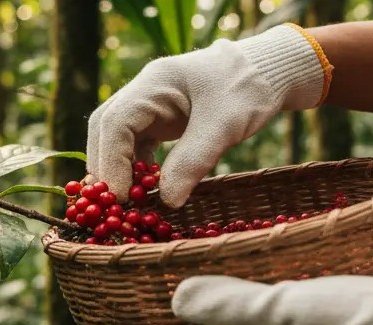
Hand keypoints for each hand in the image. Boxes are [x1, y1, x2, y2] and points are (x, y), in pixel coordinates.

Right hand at [86, 24, 329, 207]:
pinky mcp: (157, 121)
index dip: (112, 162)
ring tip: (127, 202)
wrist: (267, 72)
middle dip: (107, 168)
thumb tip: (166, 202)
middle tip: (116, 205)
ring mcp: (148, 107)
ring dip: (117, 170)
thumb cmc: (248, 89)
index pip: (115, 123)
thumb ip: (193, 161)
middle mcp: (142, 92)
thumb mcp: (224, 126)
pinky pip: (134, 146)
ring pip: (115, 140)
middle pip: (105, 131)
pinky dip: (134, 169)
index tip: (120, 197)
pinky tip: (143, 190)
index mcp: (154, 83)